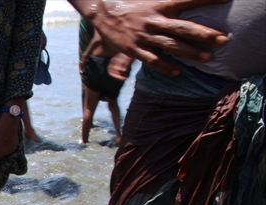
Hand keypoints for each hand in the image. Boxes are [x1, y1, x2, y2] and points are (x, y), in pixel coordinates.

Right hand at [83, 0, 228, 75]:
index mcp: (160, 5)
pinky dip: (165, 66)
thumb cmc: (133, 6)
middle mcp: (154, 20)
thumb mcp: (153, 0)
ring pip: (171, 45)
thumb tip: (187, 4)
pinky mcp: (133, 48)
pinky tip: (177, 72)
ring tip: (208, 58)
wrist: (104, 12)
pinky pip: (151, 60)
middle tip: (223, 40)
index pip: (188, 0)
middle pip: (183, 28)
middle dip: (204, 34)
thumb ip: (170, 4)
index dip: (208, 0)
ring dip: (190, 52)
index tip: (226, 0)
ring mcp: (144, 36)